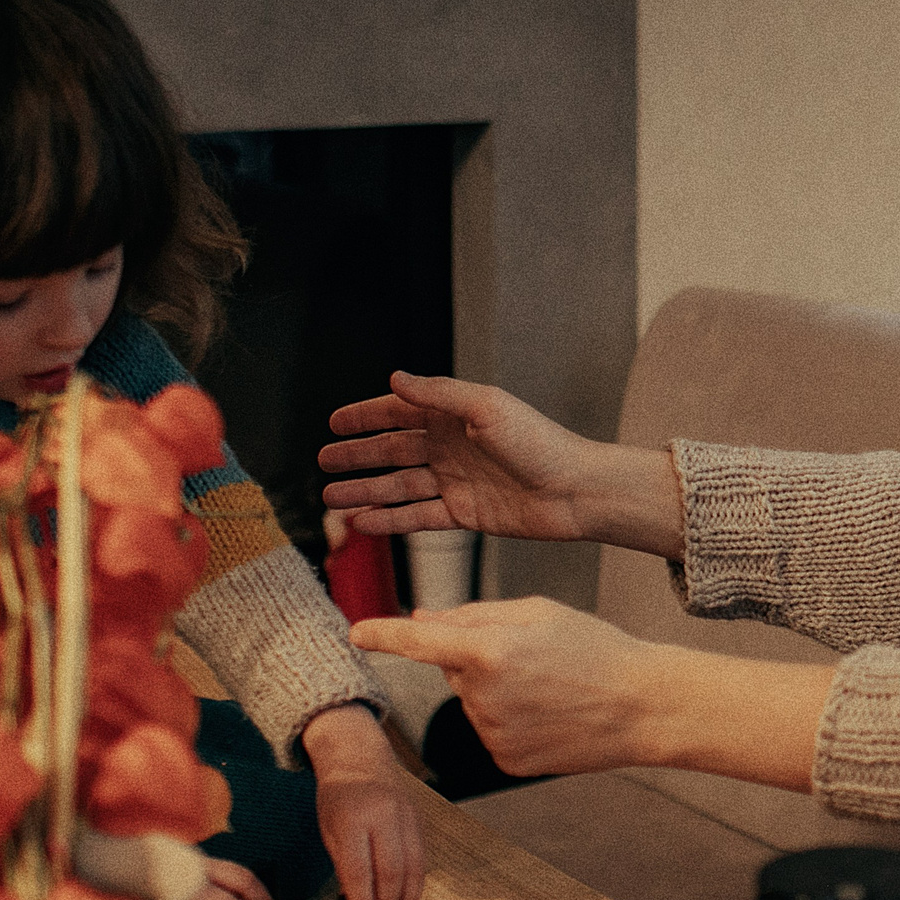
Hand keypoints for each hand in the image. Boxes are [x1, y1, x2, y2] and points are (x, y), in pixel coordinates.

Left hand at [301, 703, 426, 899]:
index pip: (360, 869)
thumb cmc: (339, 796)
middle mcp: (385, 816)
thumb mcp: (329, 830)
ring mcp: (407, 817)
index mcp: (354, 819)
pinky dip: (415, 885)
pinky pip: (422, 859)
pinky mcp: (419, 821)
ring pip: (414, 868)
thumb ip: (344, 865)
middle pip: (392, 871)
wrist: (361, 756)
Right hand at [318, 372, 684, 556]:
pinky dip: (390, 519)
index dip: (366, 416)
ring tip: (332, 497)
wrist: (575, 491)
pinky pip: (417, 516)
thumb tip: (396, 378)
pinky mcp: (464, 513)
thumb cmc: (541, 443)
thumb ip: (438, 394)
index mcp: (455, 415)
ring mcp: (456, 481)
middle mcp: (452, 446)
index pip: (400, 412)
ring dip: (366, 490)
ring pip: (399, 486)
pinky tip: (364, 521)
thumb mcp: (487, 407)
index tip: (334, 423)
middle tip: (324, 462)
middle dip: (358, 456)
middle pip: (393, 450)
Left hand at [352, 599, 831, 791]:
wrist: (642, 707)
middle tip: (533, 655)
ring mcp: (492, 734)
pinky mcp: (505, 760)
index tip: (357, 632)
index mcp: (489, 651)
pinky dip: (510, 721)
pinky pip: (489, 731)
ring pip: (471, 701)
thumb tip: (422, 620)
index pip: (418, 642)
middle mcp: (483, 697)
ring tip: (549, 686)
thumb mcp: (538, 612)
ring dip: (495, 691)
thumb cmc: (596, 649)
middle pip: (453, 669)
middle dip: (477, 657)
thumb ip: (473, 615)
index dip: (383, 635)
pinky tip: (548, 714)